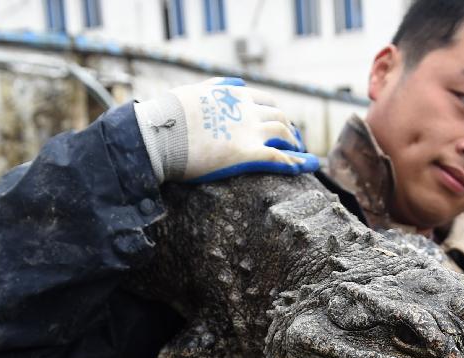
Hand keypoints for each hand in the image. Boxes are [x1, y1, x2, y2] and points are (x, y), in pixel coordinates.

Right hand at [134, 77, 318, 182]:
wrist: (159, 133)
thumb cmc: (169, 116)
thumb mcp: (194, 90)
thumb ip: (216, 85)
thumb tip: (235, 82)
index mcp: (233, 95)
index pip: (266, 101)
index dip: (276, 113)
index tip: (280, 124)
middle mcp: (247, 110)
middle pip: (281, 117)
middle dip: (291, 130)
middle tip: (294, 143)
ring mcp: (249, 131)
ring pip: (285, 135)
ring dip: (296, 146)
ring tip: (301, 158)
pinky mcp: (248, 153)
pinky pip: (280, 158)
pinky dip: (295, 163)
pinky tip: (304, 170)